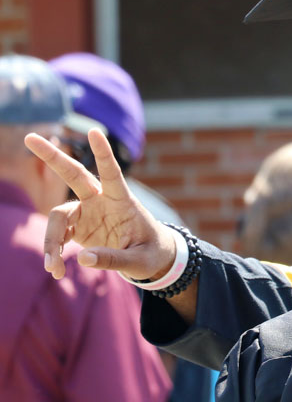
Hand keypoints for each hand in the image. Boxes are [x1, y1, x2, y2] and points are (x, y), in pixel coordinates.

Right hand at [24, 128, 175, 279]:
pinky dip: (53, 251)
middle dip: (53, 157)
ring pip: (58, 215)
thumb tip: (82, 259)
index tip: (94, 132)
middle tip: (29, 137)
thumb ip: (113, 259)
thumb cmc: (151, 254)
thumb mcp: (139, 261)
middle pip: (74, 175)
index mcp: (123, 201)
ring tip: (52, 268)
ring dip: (51, 241)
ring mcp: (88, 212)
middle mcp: (101, 201)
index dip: (103, 153)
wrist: (152, 259)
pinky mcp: (79, 226)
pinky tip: (55, 270)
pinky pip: (58, 234)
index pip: (112, 173)